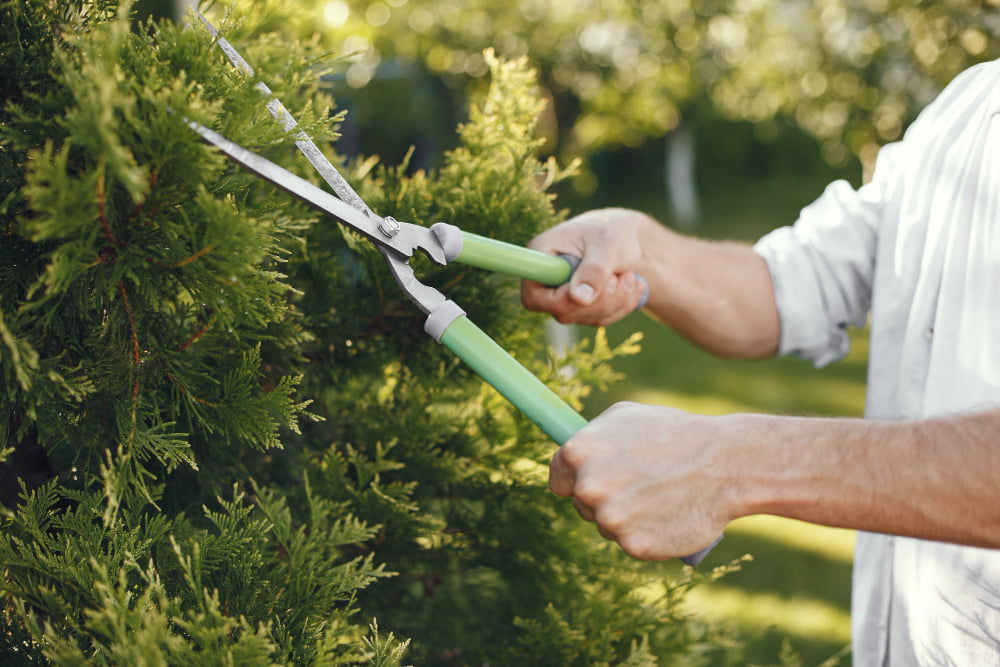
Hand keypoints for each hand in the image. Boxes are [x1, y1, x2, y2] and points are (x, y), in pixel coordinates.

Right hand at [521, 208, 650, 325]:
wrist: (625, 236)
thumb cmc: (612, 231)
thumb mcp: (607, 244)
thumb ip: (594, 270)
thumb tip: (581, 299)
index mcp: (541, 256)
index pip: (533, 296)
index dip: (560, 301)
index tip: (589, 290)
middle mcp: (547, 280)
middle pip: (563, 312)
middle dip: (600, 299)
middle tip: (619, 275)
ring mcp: (563, 296)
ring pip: (585, 318)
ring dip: (616, 300)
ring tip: (627, 274)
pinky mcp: (581, 307)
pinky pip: (601, 319)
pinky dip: (622, 305)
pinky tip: (631, 284)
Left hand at [549, 402, 735, 559]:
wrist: (724, 464)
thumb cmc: (675, 434)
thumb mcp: (626, 416)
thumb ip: (591, 436)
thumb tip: (570, 452)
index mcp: (578, 453)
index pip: (558, 479)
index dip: (575, 480)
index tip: (595, 481)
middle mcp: (588, 487)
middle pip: (581, 505)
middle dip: (604, 498)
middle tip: (638, 486)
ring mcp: (610, 519)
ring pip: (607, 526)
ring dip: (626, 519)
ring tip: (658, 497)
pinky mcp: (634, 546)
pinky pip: (632, 544)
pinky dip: (647, 536)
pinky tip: (666, 517)